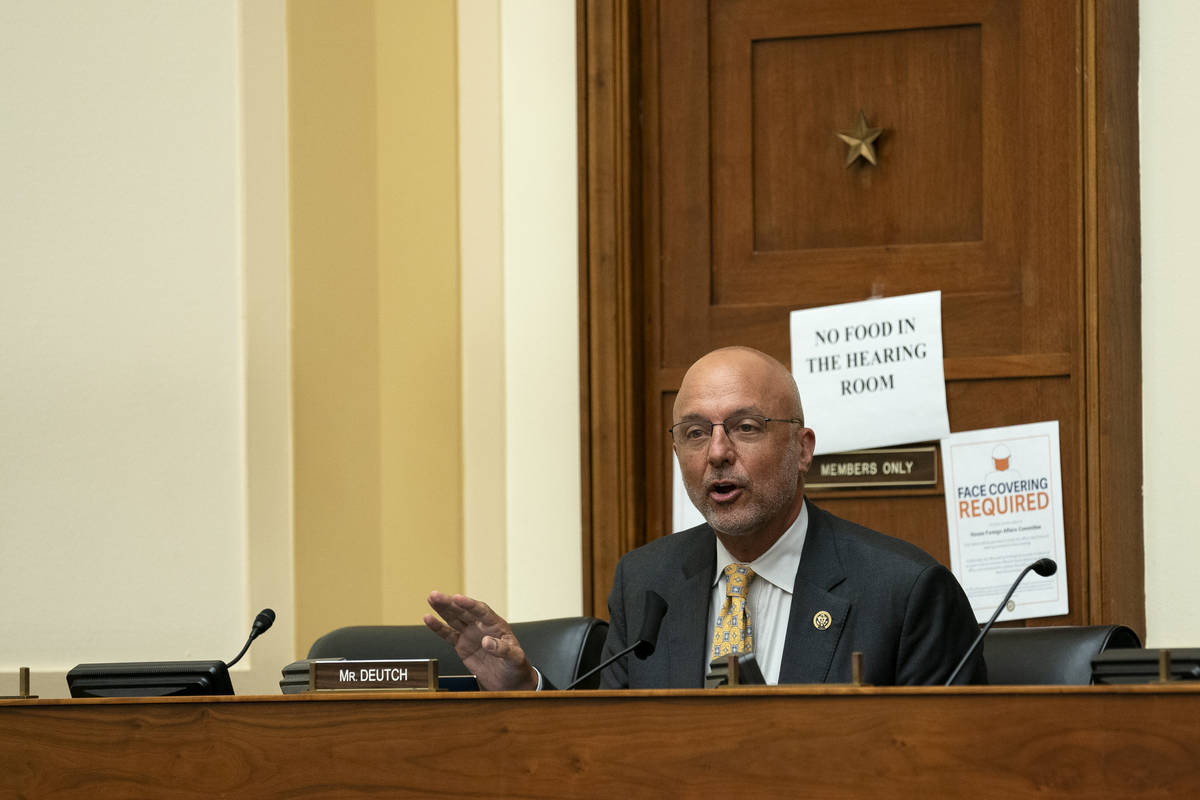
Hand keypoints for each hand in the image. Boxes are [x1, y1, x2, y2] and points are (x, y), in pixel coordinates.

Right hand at [424, 591, 538, 690]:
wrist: (510, 681)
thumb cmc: (516, 666)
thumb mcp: (514, 658)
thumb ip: (502, 649)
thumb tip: (486, 641)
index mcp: (496, 625)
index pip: (481, 611)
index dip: (469, 604)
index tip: (457, 598)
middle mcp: (481, 626)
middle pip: (463, 611)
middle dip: (449, 603)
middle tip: (435, 595)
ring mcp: (471, 634)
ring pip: (454, 618)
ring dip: (442, 608)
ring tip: (430, 598)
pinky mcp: (462, 645)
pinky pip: (448, 634)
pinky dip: (438, 627)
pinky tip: (428, 618)